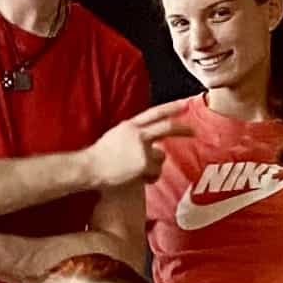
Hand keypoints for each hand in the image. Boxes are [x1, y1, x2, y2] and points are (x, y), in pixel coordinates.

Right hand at [83, 99, 197, 193]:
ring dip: (154, 167)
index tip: (185, 103)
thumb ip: (130, 136)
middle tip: (193, 131)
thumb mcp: (114, 138)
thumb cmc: (97, 158)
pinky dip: (149, 178)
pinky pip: (155, 173)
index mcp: (129, 126)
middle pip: (166, 127)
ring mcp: (141, 148)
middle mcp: (137, 134)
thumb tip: (146, 143)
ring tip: (137, 172)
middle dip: (183, 129)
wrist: (89, 167)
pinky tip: (136, 179)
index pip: (154, 112)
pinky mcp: (143, 163)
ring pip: (161, 157)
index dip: (171, 107)